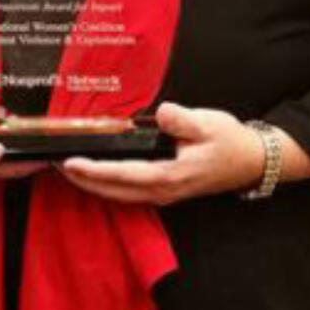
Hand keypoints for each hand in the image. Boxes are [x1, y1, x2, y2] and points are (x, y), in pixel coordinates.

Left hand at [61, 101, 267, 206]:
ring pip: (120, 196)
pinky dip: (109, 186)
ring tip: (70, 171)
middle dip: (84, 181)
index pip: (123, 174)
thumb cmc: (230, 142)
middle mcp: (164, 191)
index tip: (70, 163)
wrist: (252, 162)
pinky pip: (130, 193)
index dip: (94, 170)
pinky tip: (98, 176)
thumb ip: (182, 120)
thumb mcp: (209, 124)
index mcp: (170, 175)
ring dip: (94, 185)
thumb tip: (161, 113)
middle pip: (114, 192)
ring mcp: (164, 195)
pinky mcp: (166, 191)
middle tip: (57, 166)